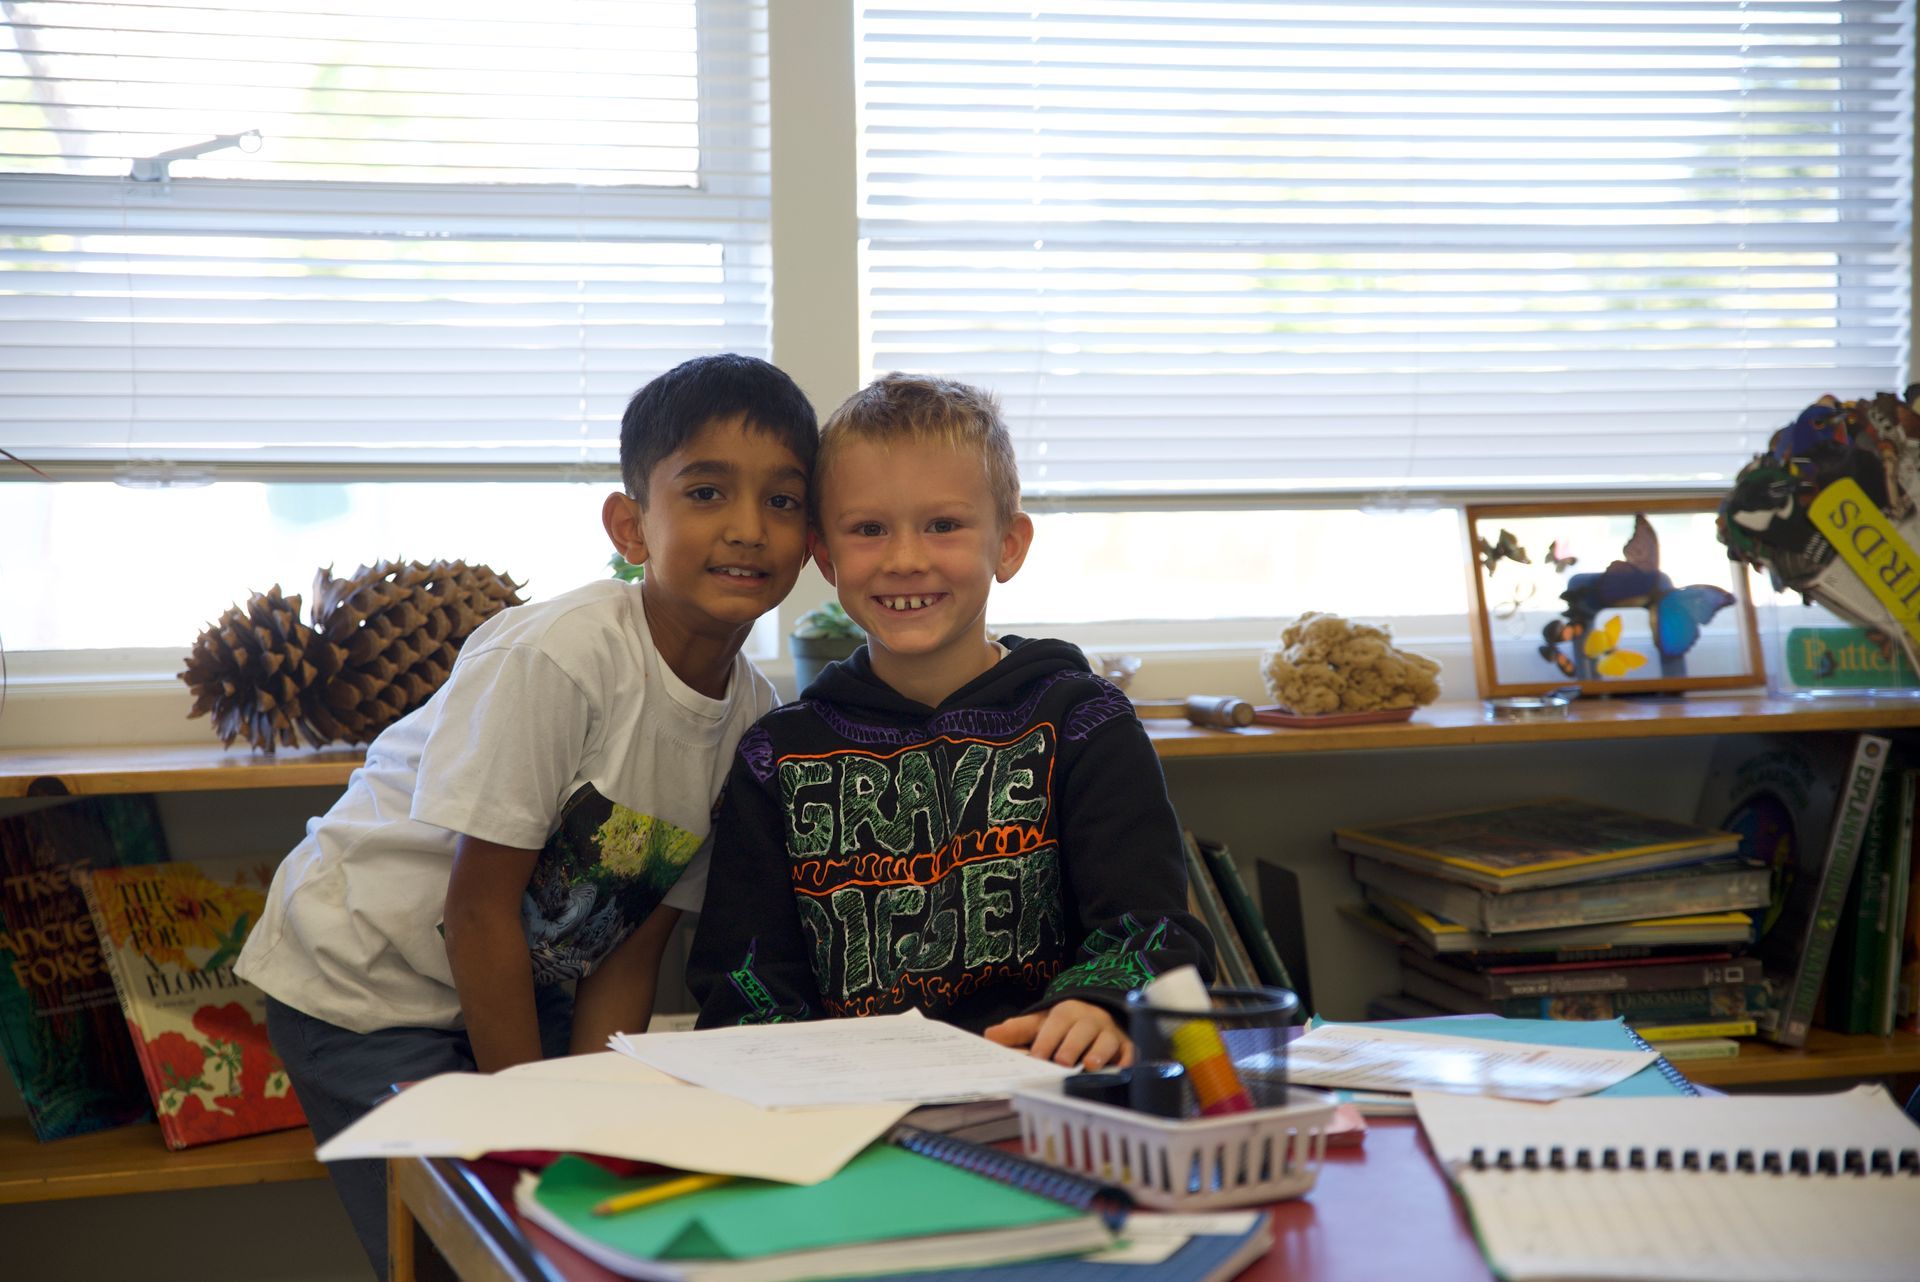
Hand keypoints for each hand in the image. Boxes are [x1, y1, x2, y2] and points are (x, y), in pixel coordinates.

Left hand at [983, 1000, 1133, 1070]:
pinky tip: (1121, 1071)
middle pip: (1081, 1031)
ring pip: (1106, 1041)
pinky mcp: (1126, 1046)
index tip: (1037, 1056)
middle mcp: (1090, 1020)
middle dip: (1072, 1046)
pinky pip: (1130, 1053)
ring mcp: (1110, 1033)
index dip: (1047, 1039)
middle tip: (1061, 1062)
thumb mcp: (1041, 1023)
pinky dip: (1126, 1062)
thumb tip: (989, 1036)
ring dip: (1099, 1053)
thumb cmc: (1065, 1026)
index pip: (1056, 1024)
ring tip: (1089, 1067)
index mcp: (1067, 1013)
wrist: (1100, 1015)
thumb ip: (1016, 1031)